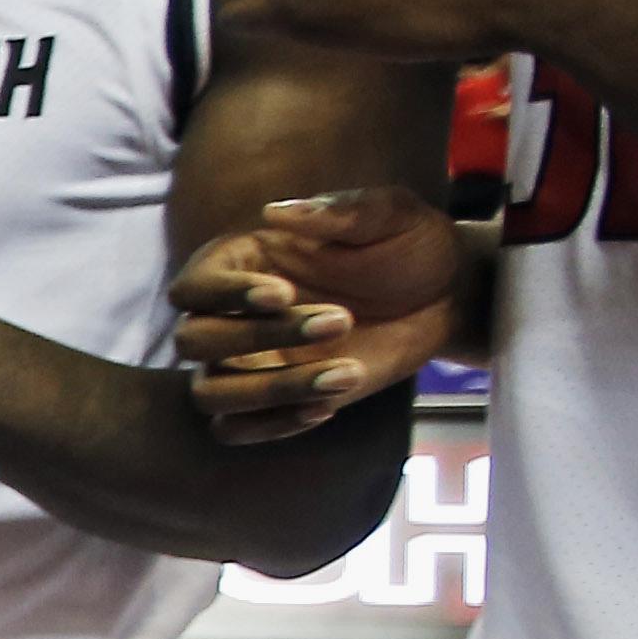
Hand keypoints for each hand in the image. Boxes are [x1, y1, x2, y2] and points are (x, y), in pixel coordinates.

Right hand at [171, 187, 470, 440]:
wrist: (445, 297)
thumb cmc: (409, 246)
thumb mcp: (389, 216)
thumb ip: (339, 210)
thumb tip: (275, 212)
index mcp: (241, 263)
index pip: (192, 287)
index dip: (223, 294)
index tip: (284, 293)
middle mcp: (230, 315)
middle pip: (193, 341)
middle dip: (258, 337)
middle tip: (343, 320)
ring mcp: (247, 363)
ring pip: (211, 393)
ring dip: (271, 390)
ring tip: (346, 376)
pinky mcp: (273, 401)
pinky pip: (235, 429)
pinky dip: (272, 425)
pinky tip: (329, 405)